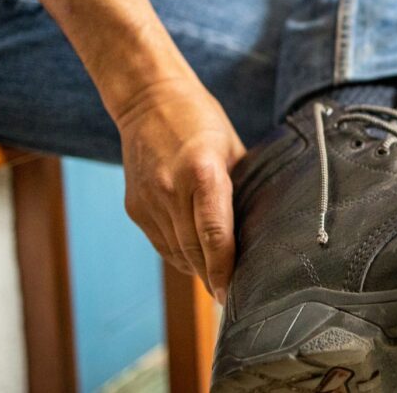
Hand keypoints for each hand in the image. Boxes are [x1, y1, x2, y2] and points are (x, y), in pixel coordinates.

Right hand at [115, 79, 244, 302]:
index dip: (224, 270)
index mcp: (203, 172)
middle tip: (234, 296)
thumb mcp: (233, 148)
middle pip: (194, 251)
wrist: (148, 99)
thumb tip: (262, 227)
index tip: (232, 294)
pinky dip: (180, 255)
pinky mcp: (135, 207)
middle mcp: (171, 190)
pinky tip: (196, 259)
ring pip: (176, 253)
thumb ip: (242, 187)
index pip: (215, 234)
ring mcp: (149, 200)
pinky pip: (161, 244)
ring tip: (218, 280)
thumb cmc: (200, 120)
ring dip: (197, 270)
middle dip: (213, 277)